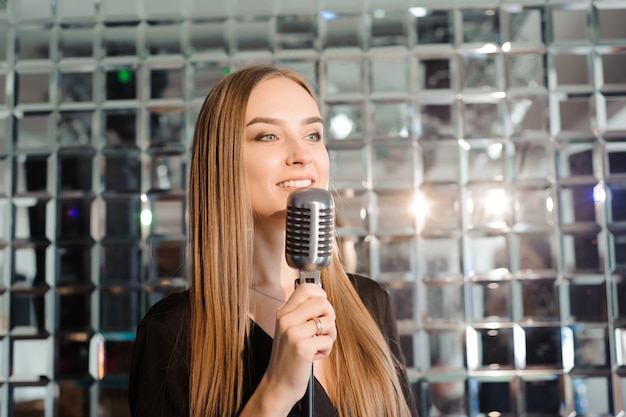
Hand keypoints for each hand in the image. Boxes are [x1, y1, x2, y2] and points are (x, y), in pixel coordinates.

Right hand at [262, 283, 336, 407]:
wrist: (278, 384)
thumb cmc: (289, 357)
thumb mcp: (289, 330)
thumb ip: (302, 314)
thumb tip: (323, 299)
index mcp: (283, 313)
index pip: (305, 288)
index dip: (320, 294)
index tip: (322, 309)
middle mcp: (286, 320)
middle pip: (322, 302)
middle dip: (330, 316)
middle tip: (324, 330)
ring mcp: (293, 333)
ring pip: (328, 322)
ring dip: (330, 335)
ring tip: (319, 345)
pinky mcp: (302, 347)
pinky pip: (328, 340)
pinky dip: (327, 350)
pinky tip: (316, 356)